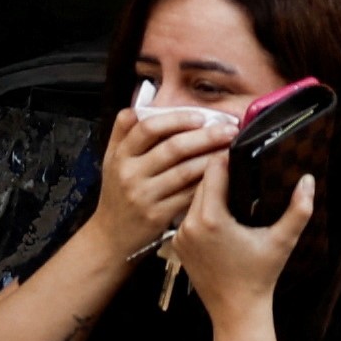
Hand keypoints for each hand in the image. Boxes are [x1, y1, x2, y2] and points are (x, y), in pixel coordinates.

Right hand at [80, 100, 233, 265]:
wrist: (111, 236)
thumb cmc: (117, 194)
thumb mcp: (111, 160)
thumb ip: (122, 131)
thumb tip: (139, 104)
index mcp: (121, 155)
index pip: (148, 128)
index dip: (177, 119)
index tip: (201, 117)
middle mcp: (131, 174)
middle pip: (172, 148)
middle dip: (205, 136)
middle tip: (229, 129)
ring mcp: (145, 196)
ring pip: (185, 172)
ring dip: (211, 159)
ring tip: (230, 149)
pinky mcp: (158, 216)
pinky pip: (188, 195)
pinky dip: (206, 183)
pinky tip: (221, 175)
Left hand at [178, 169, 311, 323]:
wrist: (236, 312)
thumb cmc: (260, 276)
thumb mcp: (282, 241)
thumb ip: (298, 209)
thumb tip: (308, 180)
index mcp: (211, 218)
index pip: (213, 170)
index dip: (226, 156)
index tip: (240, 147)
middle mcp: (190, 224)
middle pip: (201, 182)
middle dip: (218, 170)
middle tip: (237, 158)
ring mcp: (180, 235)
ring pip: (192, 197)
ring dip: (208, 189)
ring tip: (229, 179)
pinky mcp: (176, 244)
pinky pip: (187, 215)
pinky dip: (200, 208)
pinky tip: (218, 206)